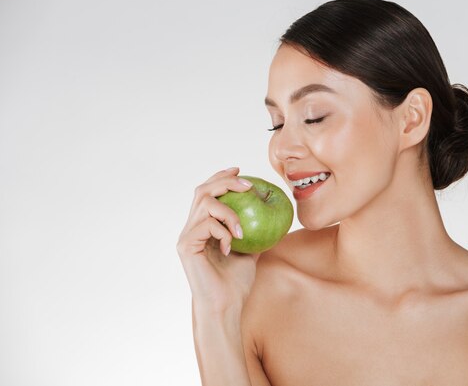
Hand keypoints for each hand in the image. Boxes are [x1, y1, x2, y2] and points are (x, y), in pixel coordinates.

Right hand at [176, 167, 259, 314]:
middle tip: (247, 184)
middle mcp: (191, 228)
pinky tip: (231, 247)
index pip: (208, 193)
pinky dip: (223, 231)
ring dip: (229, 211)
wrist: (226, 306)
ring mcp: (187, 236)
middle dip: (225, 181)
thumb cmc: (236, 283)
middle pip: (202, 190)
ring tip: (242, 229)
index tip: (240, 170)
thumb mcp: (250, 251)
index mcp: (203, 227)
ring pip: (204, 203)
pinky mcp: (186, 245)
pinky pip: (206, 224)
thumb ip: (253, 231)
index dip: (221, 177)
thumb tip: (273, 214)